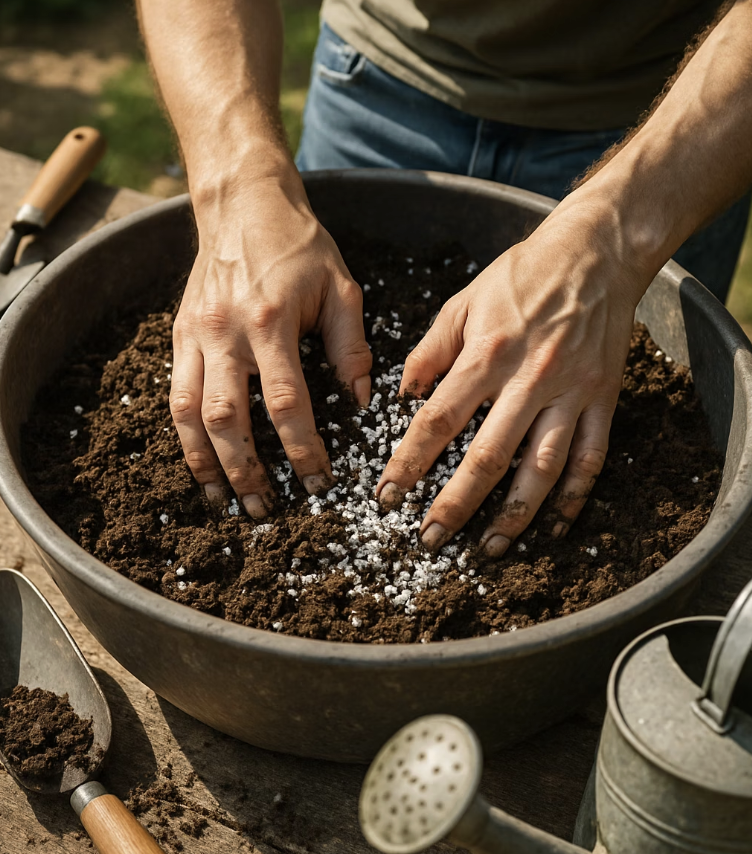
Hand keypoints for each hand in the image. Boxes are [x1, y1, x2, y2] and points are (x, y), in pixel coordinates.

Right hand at [170, 171, 371, 516]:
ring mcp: (195, 335)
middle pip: (228, 419)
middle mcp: (226, 333)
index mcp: (272, 322)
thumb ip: (352, 346)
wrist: (242, 203)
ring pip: (189, 414)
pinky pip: (175, 395)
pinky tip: (199, 461)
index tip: (317, 481)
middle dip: (246, 471)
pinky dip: (184, 436)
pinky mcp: (179, 335)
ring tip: (223, 500)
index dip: (302, 449)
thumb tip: (362, 400)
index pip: (287, 403)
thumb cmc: (299, 246)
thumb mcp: (341, 288)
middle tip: (265, 508)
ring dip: (205, 464)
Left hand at [377, 200, 650, 554]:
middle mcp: (529, 379)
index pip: (438, 421)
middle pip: (487, 457)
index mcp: (487, 354)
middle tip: (430, 540)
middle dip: (455, 505)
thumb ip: (430, 351)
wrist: (595, 253)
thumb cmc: (521, 276)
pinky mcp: (603, 399)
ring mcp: (571, 392)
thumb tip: (402, 395)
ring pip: (542, 468)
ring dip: (514, 514)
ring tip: (490, 548)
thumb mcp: (463, 301)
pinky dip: (575, 496)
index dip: (409, 463)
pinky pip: (591, 457)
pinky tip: (556, 526)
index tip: (387, 495)